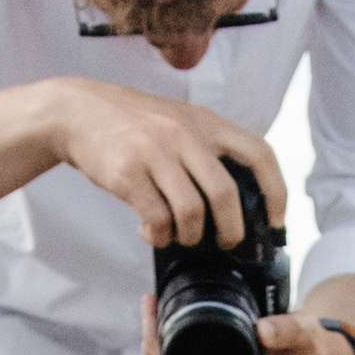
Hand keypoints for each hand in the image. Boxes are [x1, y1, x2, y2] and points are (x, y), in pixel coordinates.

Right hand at [47, 81, 285, 249]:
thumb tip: (235, 204)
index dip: (276, 191)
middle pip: (226, 193)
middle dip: (232, 230)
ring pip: (192, 212)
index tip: (277, 220)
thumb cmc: (134, 126)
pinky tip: (152, 232)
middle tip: (226, 242)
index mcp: (206, 123)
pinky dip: (159, 235)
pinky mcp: (128, 172)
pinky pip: (157, 219)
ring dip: (191, 236)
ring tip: (180, 236)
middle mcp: (185, 135)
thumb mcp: (178, 122)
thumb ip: (206, 152)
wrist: (78, 112)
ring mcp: (156, 152)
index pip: (259, 153)